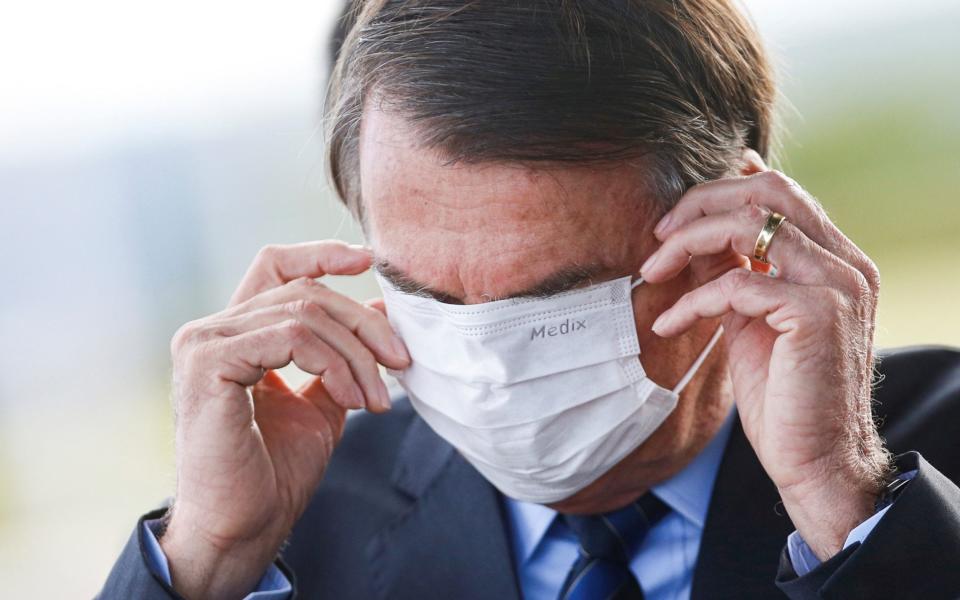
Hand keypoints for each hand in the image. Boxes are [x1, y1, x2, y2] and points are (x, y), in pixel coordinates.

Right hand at [159, 241, 409, 599]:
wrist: (243, 526)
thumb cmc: (275, 471)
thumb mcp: (323, 400)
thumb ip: (344, 354)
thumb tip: (381, 310)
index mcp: (235, 334)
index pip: (275, 266)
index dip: (321, 253)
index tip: (368, 260)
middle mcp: (212, 330)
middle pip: (307, 292)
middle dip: (365, 326)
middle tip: (400, 364)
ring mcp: (204, 342)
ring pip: (305, 312)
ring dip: (357, 355)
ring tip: (375, 398)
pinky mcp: (209, 362)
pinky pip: (291, 336)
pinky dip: (333, 364)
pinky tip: (349, 398)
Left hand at [641, 151, 890, 559]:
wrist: (817, 459)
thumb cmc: (783, 394)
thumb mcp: (752, 318)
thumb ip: (736, 271)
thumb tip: (698, 233)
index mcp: (836, 259)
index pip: (781, 192)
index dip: (725, 187)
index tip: (678, 210)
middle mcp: (845, 262)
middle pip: (767, 192)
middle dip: (701, 204)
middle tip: (658, 234)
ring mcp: (837, 284)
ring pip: (748, 225)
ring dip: (687, 243)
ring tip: (652, 271)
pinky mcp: (816, 313)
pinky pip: (735, 283)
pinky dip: (691, 301)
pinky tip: (666, 325)